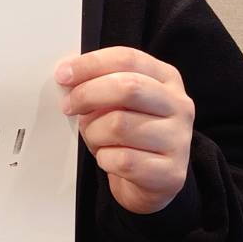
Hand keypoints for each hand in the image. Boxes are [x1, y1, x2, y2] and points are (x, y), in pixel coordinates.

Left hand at [55, 47, 193, 213]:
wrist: (150, 183)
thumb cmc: (129, 136)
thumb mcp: (119, 102)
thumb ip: (101, 83)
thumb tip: (67, 75)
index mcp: (167, 78)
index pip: (128, 59)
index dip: (91, 64)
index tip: (63, 74)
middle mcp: (179, 105)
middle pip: (128, 88)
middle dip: (88, 94)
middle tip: (69, 106)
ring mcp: (178, 140)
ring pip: (119, 126)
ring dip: (93, 133)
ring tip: (94, 138)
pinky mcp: (171, 172)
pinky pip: (123, 160)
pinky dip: (105, 159)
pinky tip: (108, 159)